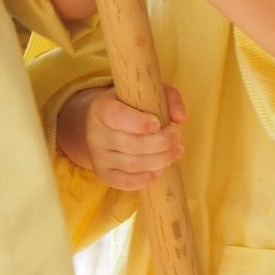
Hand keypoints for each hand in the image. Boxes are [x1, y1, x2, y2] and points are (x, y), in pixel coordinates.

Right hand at [57, 84, 185, 190]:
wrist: (103, 123)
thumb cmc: (130, 105)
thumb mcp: (147, 92)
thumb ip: (169, 97)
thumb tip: (180, 118)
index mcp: (101, 108)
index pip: (117, 117)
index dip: (139, 123)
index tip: (158, 123)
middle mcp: (95, 133)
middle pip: (129, 144)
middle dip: (160, 143)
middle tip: (176, 136)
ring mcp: (97, 156)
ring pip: (131, 164)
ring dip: (159, 161)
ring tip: (175, 151)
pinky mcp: (103, 173)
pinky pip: (124, 182)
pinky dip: (145, 179)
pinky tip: (159, 170)